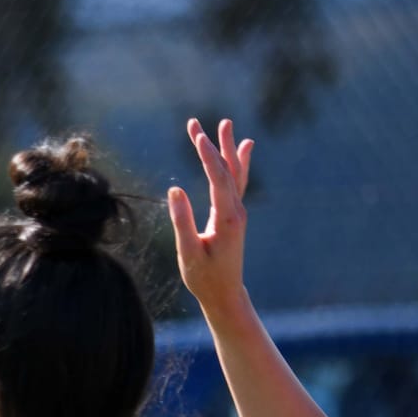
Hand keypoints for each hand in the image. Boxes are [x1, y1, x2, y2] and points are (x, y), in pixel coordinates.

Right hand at [168, 117, 253, 318]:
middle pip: (227, 169)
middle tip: (197, 123)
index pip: (217, 177)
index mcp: (226, 217)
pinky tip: (243, 148)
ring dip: (229, 148)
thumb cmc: (204, 277)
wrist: (225, 293)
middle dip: (213, 144)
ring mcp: (238, 211)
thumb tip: (174, 190)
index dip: (206, 154)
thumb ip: (182, 221)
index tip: (196, 134)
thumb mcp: (188, 252)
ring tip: (226, 125)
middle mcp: (237, 209)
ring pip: (235, 173)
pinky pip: (238, 182)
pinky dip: (239, 163)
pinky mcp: (234, 215)